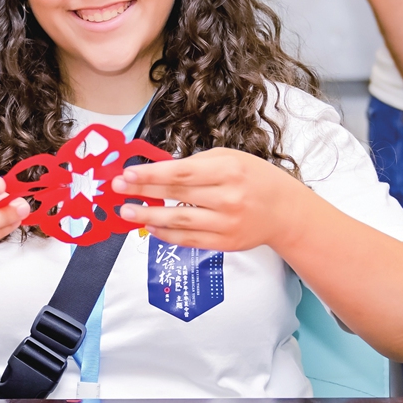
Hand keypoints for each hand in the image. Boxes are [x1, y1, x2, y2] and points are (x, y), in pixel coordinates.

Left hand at [112, 147, 304, 250]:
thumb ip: (196, 164)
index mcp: (229, 170)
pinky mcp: (226, 243)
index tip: (128, 174)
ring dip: (149, 216)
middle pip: (177, 196)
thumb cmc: (254, 178)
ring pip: (180, 221)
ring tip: (127, 212)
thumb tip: (158, 171)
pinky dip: (167, 234)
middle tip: (117, 190)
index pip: (182, 173)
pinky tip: (150, 227)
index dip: (152, 175)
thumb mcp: (230, 159)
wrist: (284, 211)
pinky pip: (190, 240)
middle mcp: (229, 198)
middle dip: (143, 192)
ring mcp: (227, 223)